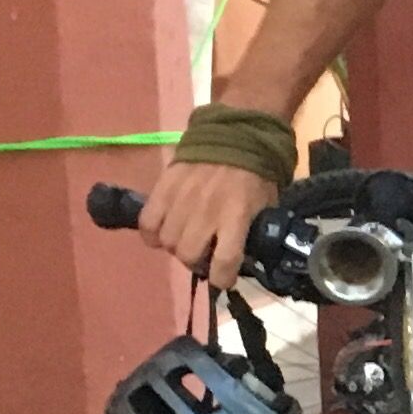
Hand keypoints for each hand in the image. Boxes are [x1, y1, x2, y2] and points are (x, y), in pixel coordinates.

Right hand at [142, 161, 278, 290]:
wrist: (235, 134)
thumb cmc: (255, 174)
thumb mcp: (265, 205)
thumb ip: (253, 232)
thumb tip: (247, 258)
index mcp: (236, 216)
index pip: (224, 261)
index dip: (221, 278)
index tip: (221, 279)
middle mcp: (207, 210)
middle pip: (187, 254)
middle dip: (195, 261)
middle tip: (201, 254)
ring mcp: (182, 198)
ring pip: (167, 241)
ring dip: (175, 246)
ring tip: (184, 239)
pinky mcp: (164, 186)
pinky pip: (147, 221)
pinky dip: (151, 233)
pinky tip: (161, 232)